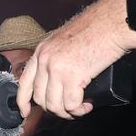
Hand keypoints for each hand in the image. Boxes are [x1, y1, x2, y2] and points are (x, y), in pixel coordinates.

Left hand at [17, 0, 135, 118]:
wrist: (111, 22)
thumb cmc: (96, 29)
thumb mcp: (65, 40)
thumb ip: (55, 57)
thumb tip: (57, 80)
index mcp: (41, 51)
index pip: (24, 82)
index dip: (23, 101)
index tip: (27, 112)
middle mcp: (44, 60)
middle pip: (40, 98)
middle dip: (54, 109)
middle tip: (69, 109)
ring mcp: (56, 69)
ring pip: (54, 105)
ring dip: (67, 112)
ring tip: (80, 108)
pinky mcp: (72, 76)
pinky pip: (71, 104)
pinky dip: (79, 110)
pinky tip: (87, 105)